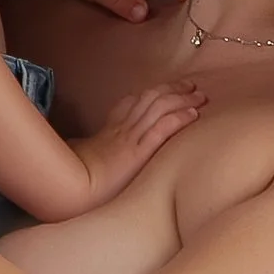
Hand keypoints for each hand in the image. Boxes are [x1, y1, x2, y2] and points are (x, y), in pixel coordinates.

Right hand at [73, 80, 206, 205]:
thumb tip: (76, 149)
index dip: (152, 93)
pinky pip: (161, 129)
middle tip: (190, 85)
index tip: (166, 90)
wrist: (73, 188)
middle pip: (150, 98)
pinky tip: (193, 114)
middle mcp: (121, 128)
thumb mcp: (77, 156)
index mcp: (109, 129)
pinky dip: (179, 118)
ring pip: (159, 107)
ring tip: (200, 96)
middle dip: (172, 89)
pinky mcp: (137, 153)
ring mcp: (130, 139)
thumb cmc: (74, 176)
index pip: (131, 103)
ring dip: (182, 98)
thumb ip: (83, 150)